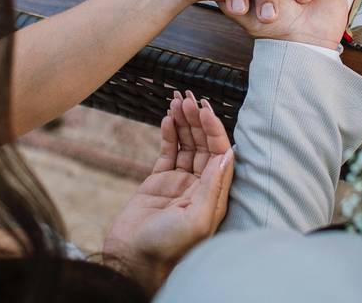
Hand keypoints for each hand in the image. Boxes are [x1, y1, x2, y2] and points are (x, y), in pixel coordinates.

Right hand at [104, 92, 233, 293]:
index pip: (220, 153)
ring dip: (183, 122)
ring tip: (177, 100)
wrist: (132, 261)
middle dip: (197, 120)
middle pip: (203, 144)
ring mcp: (178, 183)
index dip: (214, 130)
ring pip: (186, 144)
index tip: (204, 109)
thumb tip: (229, 153)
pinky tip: (167, 118)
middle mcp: (200, 187)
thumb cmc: (167, 248)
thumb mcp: (196, 219)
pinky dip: (168, 133)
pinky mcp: (158, 182)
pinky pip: (167, 151)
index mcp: (214, 195)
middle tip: (188, 99)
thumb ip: (212, 186)